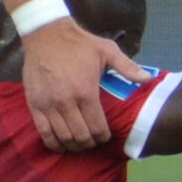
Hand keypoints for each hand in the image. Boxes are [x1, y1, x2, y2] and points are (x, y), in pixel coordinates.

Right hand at [18, 18, 144, 150]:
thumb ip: (127, 66)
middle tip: (94, 142)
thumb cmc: (79, 43)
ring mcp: (48, 105)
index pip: (97, 127)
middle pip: (81, 136)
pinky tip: (60, 144)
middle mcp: (67, 102)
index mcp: (86, 92)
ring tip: (80, 144)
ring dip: (73, 146)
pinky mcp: (34, 105)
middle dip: (90, 144)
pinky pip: (43, 132)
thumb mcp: (107, 50)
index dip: (103, 137)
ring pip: (62, 137)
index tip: (106, 137)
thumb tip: (148, 78)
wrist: (46, 34)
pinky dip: (53, 143)